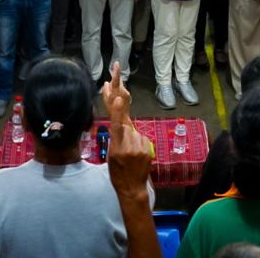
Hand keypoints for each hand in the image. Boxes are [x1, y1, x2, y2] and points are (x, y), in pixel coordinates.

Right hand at [104, 61, 152, 198]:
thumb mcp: (111, 155)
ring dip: (130, 137)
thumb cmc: (118, 172)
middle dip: (120, 97)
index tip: (116, 97)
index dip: (116, 110)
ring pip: (134, 130)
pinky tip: (136, 156)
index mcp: (115, 145)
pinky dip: (138, 143)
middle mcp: (128, 144)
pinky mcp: (148, 149)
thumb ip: (117, 135)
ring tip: (128, 154)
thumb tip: (121, 119)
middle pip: (124, 118)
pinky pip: (141, 138)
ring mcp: (139, 147)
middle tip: (116, 71)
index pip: (116, 124)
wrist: (132, 189)